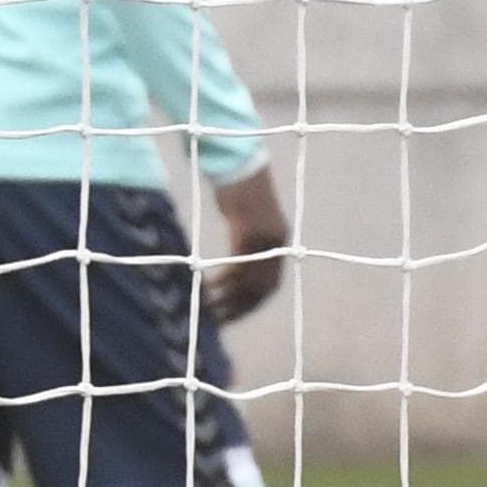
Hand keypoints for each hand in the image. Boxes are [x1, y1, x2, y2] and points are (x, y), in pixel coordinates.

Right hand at [202, 166, 289, 323]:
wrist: (240, 165)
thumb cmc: (239, 189)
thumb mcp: (246, 219)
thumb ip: (246, 242)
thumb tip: (235, 264)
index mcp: (279, 242)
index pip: (270, 285)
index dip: (253, 303)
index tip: (236, 315)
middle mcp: (275, 244)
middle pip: (260, 288)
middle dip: (241, 308)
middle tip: (221, 321)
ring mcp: (263, 239)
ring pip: (247, 281)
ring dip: (228, 299)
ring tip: (209, 309)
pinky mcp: (248, 232)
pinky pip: (236, 266)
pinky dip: (222, 280)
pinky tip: (208, 287)